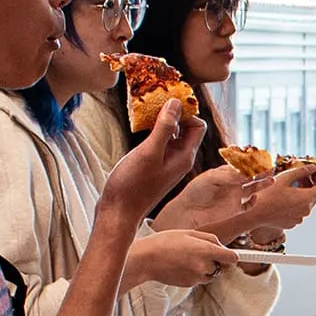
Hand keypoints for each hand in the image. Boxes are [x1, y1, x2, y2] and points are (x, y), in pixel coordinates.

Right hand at [102, 99, 206, 214]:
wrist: (117, 212)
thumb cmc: (133, 186)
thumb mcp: (149, 152)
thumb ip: (164, 128)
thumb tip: (176, 103)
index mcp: (184, 157)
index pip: (198, 126)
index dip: (185, 112)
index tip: (166, 104)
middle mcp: (179, 160)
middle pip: (186, 128)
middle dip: (173, 114)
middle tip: (154, 103)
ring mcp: (166, 163)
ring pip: (171, 135)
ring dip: (161, 121)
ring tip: (145, 112)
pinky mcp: (154, 166)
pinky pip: (159, 143)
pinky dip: (152, 132)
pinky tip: (139, 129)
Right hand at [127, 229, 238, 286]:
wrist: (145, 259)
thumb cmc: (165, 242)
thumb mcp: (189, 232)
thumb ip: (210, 239)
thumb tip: (222, 247)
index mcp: (206, 251)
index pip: (232, 258)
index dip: (232, 256)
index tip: (235, 255)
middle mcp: (204, 266)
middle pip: (221, 266)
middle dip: (215, 260)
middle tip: (199, 251)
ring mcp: (196, 277)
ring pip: (210, 274)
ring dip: (205, 268)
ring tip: (187, 258)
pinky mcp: (189, 285)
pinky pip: (198, 279)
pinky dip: (194, 273)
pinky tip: (181, 265)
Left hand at [155, 165, 271, 232]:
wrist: (188, 212)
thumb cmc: (195, 192)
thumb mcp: (210, 179)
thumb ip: (229, 176)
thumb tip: (246, 174)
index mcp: (225, 172)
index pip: (242, 164)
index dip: (251, 161)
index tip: (259, 157)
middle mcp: (232, 183)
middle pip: (251, 175)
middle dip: (261, 170)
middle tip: (271, 166)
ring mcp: (234, 196)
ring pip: (253, 188)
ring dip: (263, 183)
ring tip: (272, 179)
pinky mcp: (235, 209)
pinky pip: (249, 205)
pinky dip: (254, 201)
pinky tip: (254, 196)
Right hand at [241, 164, 315, 230]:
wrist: (254, 213)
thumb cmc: (268, 194)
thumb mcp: (284, 178)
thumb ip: (301, 171)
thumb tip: (312, 167)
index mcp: (306, 198)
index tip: (311, 173)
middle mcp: (306, 211)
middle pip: (314, 196)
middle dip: (309, 185)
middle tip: (299, 177)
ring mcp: (299, 218)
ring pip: (306, 204)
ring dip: (302, 194)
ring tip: (289, 187)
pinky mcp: (292, 223)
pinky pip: (298, 211)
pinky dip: (295, 204)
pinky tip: (284, 198)